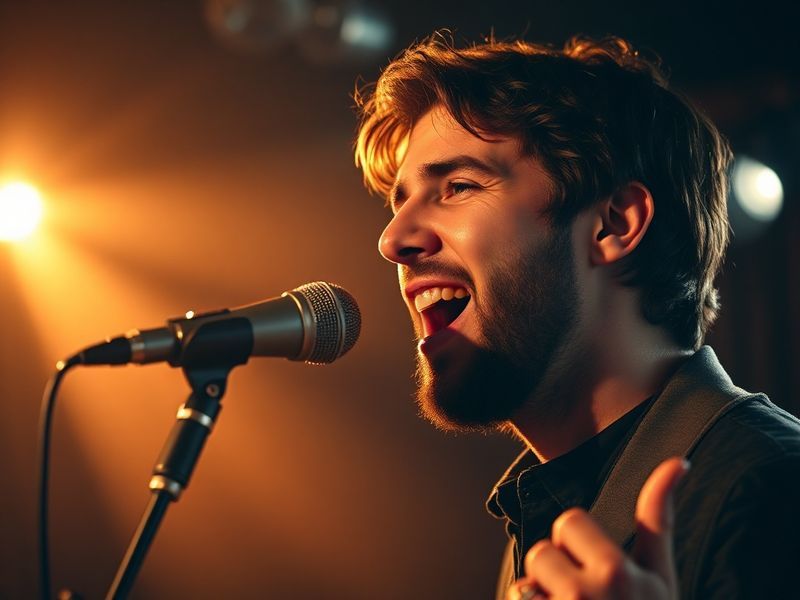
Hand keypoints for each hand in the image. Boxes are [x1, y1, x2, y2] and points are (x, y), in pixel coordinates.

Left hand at [507, 457, 688, 599]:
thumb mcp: (660, 574)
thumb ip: (658, 517)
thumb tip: (679, 460)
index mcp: (615, 572)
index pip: (568, 522)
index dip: (580, 542)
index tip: (599, 567)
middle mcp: (584, 595)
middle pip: (540, 552)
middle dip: (555, 571)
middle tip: (585, 599)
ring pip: (523, 587)